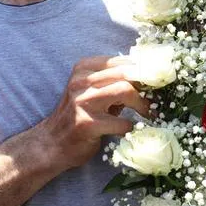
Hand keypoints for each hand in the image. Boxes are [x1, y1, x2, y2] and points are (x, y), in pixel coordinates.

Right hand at [35, 56, 150, 172]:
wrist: (51, 144)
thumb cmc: (77, 117)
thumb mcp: (90, 93)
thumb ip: (112, 83)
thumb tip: (145, 78)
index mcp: (83, 69)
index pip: (120, 61)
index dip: (141, 71)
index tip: (153, 82)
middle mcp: (81, 82)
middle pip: (125, 73)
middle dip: (145, 86)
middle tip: (154, 100)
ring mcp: (83, 102)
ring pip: (124, 91)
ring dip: (142, 104)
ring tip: (148, 114)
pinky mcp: (88, 124)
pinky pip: (121, 122)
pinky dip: (131, 127)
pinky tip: (130, 131)